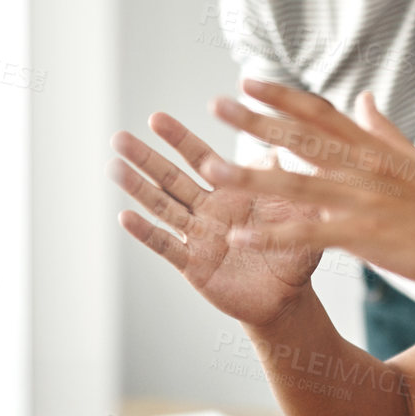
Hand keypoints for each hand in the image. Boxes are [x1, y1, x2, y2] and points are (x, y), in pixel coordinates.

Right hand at [109, 112, 323, 328]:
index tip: (155, 118)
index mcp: (231, 191)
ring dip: (138, 188)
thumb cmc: (295, 250)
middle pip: (171, 178)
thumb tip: (293, 143)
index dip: (178, 139)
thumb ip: (294, 179)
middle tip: (119, 137)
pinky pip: (167, 246)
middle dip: (146, 158)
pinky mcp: (193, 265)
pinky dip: (146, 232)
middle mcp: (208, 210)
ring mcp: (197, 236)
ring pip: (162, 207)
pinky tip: (124, 216)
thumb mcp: (301, 212)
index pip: (200, 158)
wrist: (288, 298)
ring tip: (114, 167)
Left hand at [203, 80, 414, 290]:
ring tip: (212, 169)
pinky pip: (308, 233)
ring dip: (251, 175)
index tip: (248, 81)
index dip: (282, 95)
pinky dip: (272, 234)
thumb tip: (364, 96)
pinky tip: (240, 235)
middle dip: (255, 120)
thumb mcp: (414, 159)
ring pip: (296, 183)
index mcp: (371, 148)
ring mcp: (362, 199)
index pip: (319, 112)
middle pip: (300, 137)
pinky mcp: (363, 234)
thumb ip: (383, 128)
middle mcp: (362, 166)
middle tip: (216, 105)